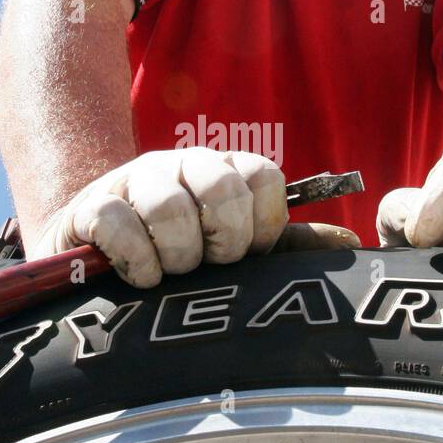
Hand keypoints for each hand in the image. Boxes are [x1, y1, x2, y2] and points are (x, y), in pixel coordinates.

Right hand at [30, 148, 359, 285]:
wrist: (101, 263)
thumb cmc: (181, 258)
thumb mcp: (237, 255)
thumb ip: (290, 248)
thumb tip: (350, 242)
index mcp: (226, 171)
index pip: (264, 178)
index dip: (262, 225)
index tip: (247, 254)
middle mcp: (184, 165)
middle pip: (222, 188)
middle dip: (221, 242)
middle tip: (208, 266)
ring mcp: (136, 180)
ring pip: (170, 208)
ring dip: (177, 258)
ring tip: (171, 276)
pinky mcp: (92, 206)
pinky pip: (119, 223)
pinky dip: (137, 261)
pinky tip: (140, 278)